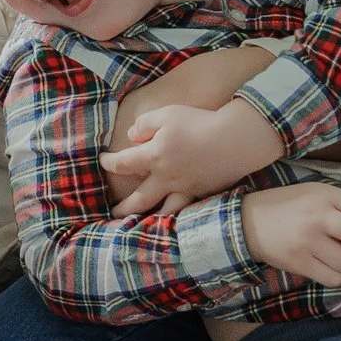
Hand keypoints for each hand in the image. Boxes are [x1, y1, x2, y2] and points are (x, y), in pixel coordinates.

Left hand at [100, 99, 282, 216]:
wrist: (236, 139)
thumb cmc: (199, 122)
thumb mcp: (167, 114)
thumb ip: (145, 125)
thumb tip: (132, 137)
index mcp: (155, 157)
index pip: (123, 164)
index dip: (109, 163)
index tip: (103, 161)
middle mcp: (167, 178)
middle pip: (139, 200)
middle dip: (123, 208)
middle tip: (113, 212)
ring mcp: (186, 189)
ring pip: (163, 212)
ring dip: (149, 221)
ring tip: (141, 226)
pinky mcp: (203, 193)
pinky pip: (185, 210)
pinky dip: (176, 218)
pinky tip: (170, 222)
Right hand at [239, 179, 340, 285]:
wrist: (246, 223)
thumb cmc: (285, 207)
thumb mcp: (313, 192)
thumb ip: (340, 204)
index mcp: (324, 196)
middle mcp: (318, 217)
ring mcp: (308, 242)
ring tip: (332, 253)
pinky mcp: (299, 264)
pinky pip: (334, 278)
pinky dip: (335, 275)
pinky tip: (326, 266)